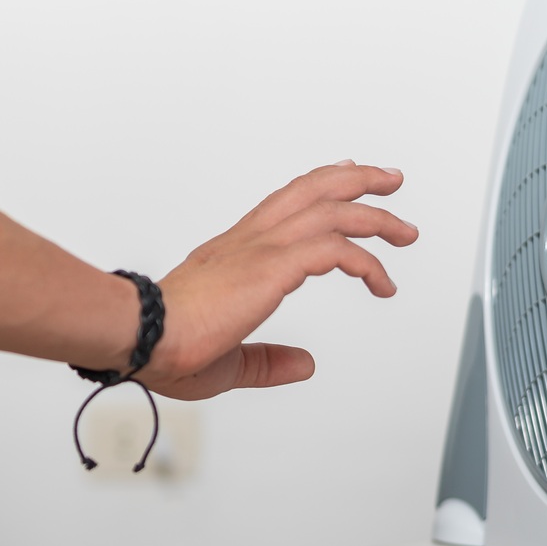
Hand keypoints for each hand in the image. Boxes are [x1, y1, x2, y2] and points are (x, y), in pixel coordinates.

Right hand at [141, 161, 415, 399]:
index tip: (345, 183)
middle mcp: (248, 242)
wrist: (141, 335)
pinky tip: (381, 282)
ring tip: (405, 230)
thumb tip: (304, 364)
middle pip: (311, 189)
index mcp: (232, 254)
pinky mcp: (272, 268)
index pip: (283, 204)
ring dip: (375, 215)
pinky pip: (334, 250)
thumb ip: (267, 362)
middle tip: (390, 181)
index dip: (319, 188)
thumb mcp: (229, 363)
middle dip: (357, 181)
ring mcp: (260, 250)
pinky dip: (365, 261)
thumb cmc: (166, 348)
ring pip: (330, 209)